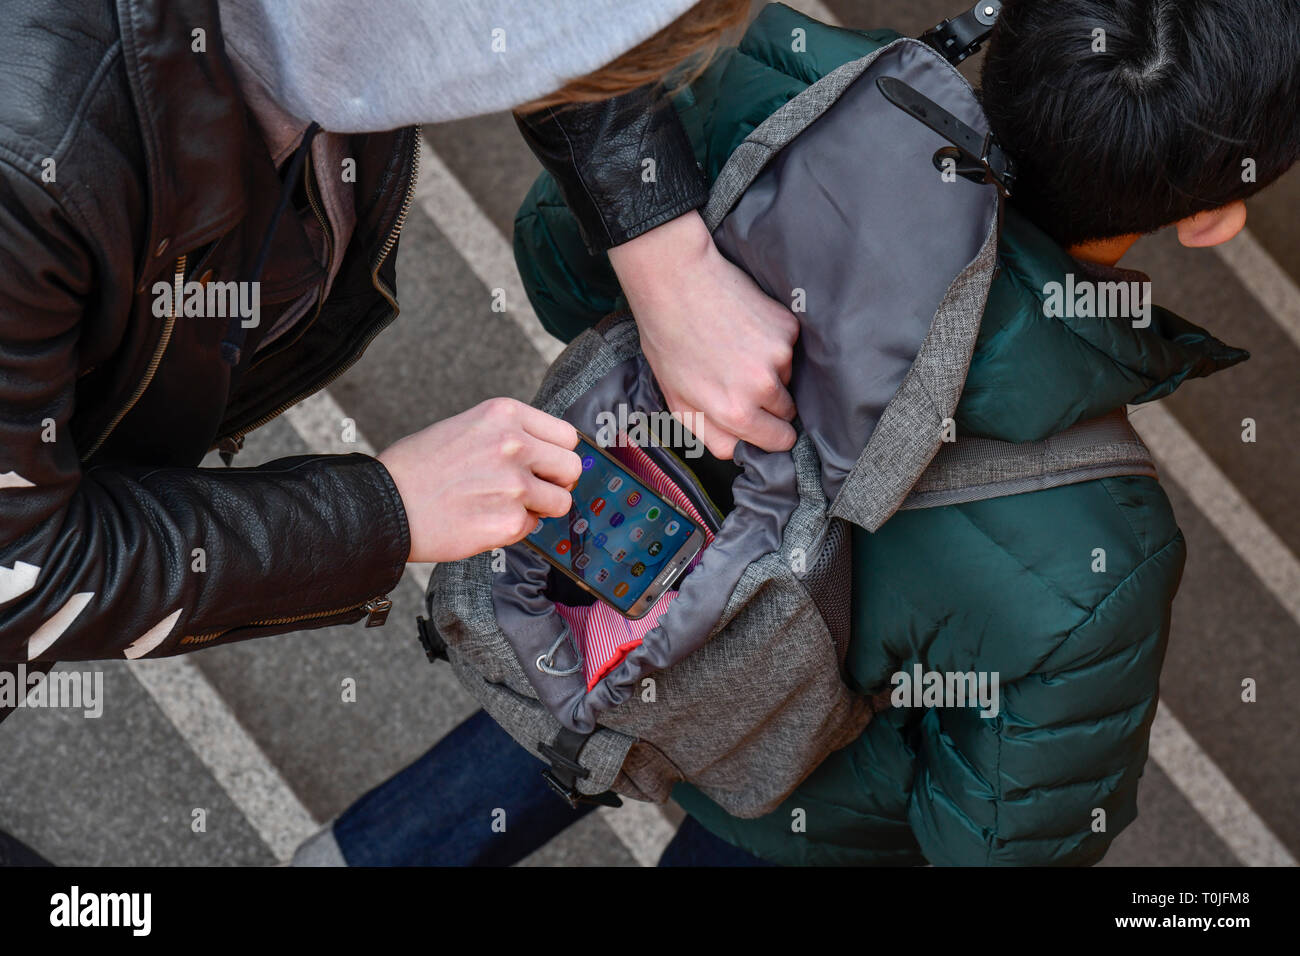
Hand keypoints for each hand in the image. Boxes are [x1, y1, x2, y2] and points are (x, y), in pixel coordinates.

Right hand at [377, 398, 580, 562]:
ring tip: (505, 506)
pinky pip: (532, 528)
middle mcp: (514, 445)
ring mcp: (515, 485)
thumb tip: (544, 453)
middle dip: (557, 481)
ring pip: (560, 502)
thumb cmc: (415, 467)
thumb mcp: (465, 427)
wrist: (383, 505)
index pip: (566, 435)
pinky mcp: (509, 522)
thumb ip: (507, 435)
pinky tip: (484, 520)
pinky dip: (513, 529)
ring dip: (539, 508)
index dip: (557, 453)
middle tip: (535, 489)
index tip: (547, 465)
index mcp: (504, 415)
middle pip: (571, 467)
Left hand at [607, 210, 798, 459]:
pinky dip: (773, 342)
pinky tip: (744, 328)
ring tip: (736, 348)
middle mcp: (763, 388)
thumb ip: (712, 434)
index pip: (779, 441)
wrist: (676, 281)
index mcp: (735, 412)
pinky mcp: (787, 327)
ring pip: (788, 377)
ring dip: (771, 370)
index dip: (772, 434)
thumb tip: (741, 450)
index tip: (764, 423)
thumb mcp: (677, 401)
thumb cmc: (668, 342)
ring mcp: (780, 355)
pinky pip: (789, 348)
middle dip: (771, 404)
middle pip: (788, 412)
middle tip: (741, 380)